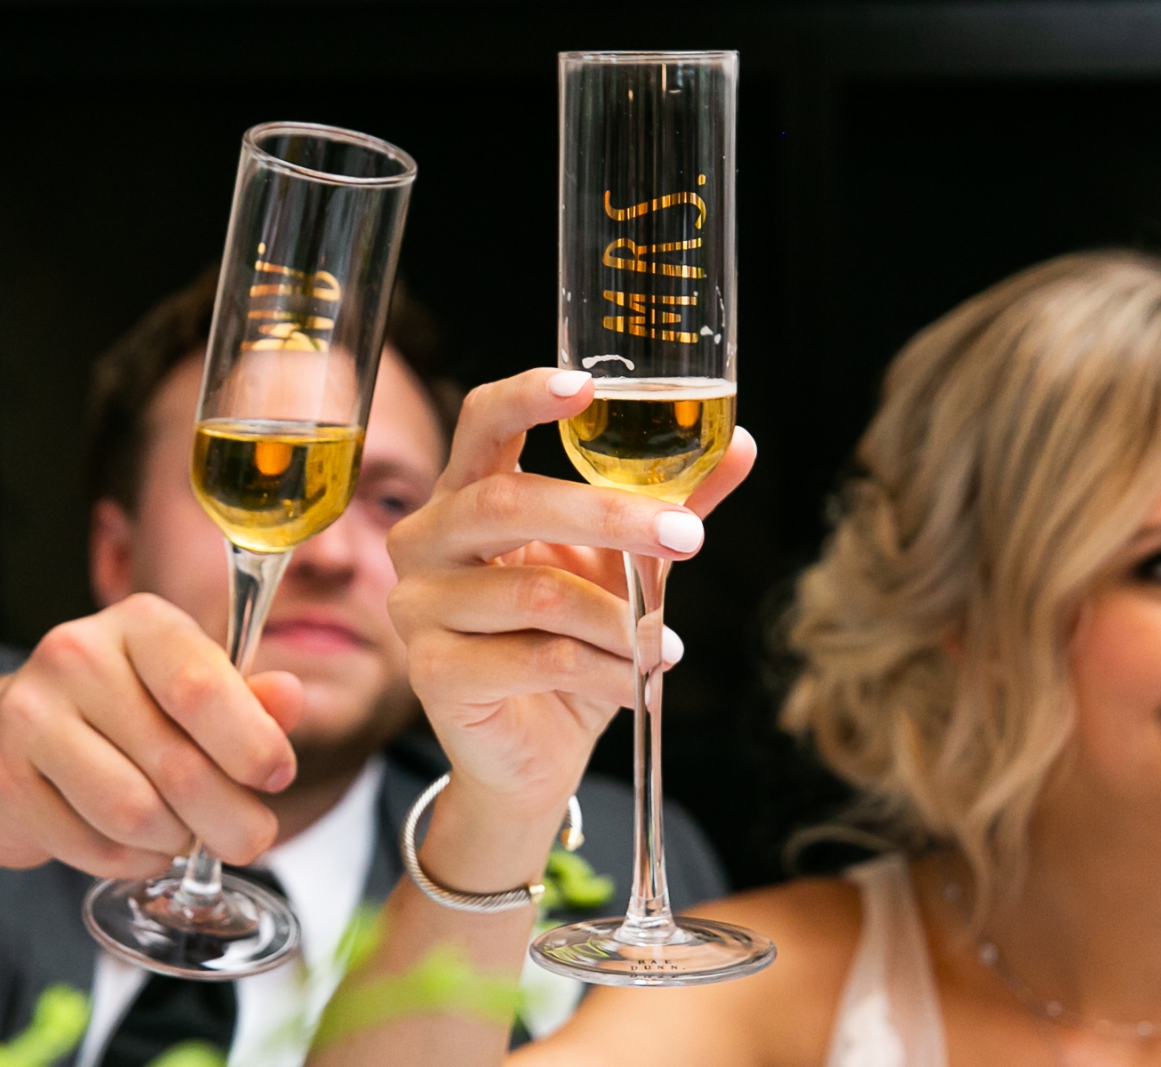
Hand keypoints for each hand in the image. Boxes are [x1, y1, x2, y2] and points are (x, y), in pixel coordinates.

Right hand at [0, 594, 302, 915]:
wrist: (5, 739)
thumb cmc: (127, 711)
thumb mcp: (194, 689)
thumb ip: (248, 698)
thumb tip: (291, 697)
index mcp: (141, 622)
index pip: (202, 686)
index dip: (251, 743)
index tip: (278, 777)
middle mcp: (78, 655)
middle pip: (177, 763)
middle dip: (230, 816)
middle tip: (252, 838)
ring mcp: (30, 715)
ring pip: (135, 813)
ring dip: (177, 840)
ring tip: (185, 833)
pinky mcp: (2, 779)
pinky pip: (92, 846)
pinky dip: (132, 860)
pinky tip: (139, 845)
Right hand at [386, 368, 755, 844]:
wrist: (534, 752)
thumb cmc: (572, 643)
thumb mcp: (625, 568)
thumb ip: (669, 506)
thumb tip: (741, 446)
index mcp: (466, 494)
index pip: (480, 423)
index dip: (526, 397)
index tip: (587, 388)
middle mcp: (426, 540)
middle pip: (509, 502)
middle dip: (609, 517)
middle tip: (687, 538)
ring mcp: (419, 607)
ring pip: (537, 593)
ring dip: (621, 621)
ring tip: (665, 647)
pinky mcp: (433, 673)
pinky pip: (538, 658)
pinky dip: (607, 671)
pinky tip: (641, 684)